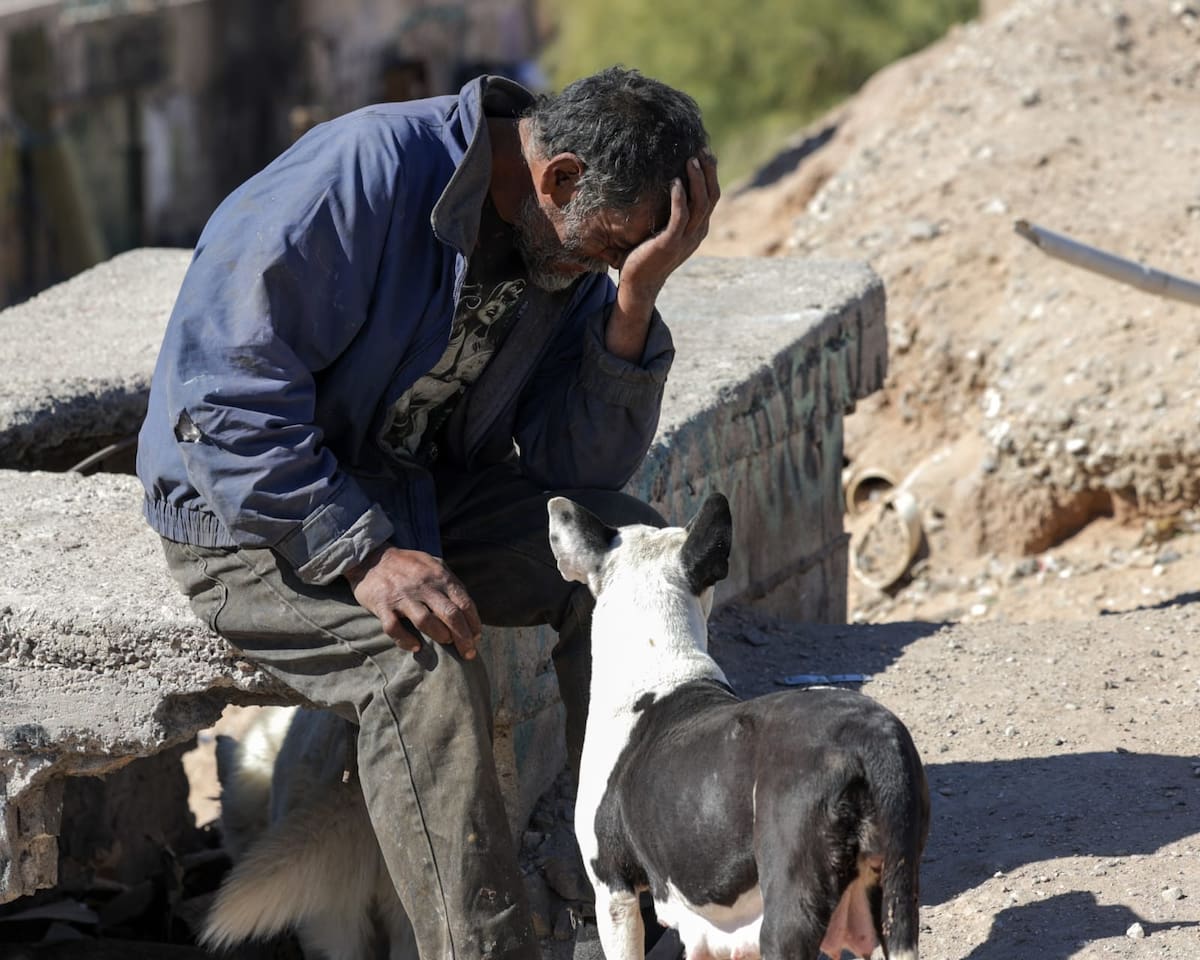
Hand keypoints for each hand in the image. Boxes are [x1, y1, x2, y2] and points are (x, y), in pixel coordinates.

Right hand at [346, 546, 481, 658]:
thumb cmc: (409, 565)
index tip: (476, 637)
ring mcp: (402, 596)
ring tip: (446, 642)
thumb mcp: (434, 564)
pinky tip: (415, 647)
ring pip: (426, 621)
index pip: (464, 602)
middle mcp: (423, 585)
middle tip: (469, 653)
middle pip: (450, 615)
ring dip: (440, 635)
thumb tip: (468, 610)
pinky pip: (394, 628)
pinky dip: (406, 641)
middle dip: (463, 637)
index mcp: (439, 576)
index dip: (474, 623)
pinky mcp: (382, 605)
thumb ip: (450, 583)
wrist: (372, 558)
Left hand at [620, 150, 720, 304]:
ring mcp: (686, 240)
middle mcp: (697, 234)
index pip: (712, 197)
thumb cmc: (646, 256)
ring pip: (700, 204)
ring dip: (696, 180)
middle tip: (701, 149)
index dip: (711, 174)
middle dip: (708, 171)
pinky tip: (674, 182)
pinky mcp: (670, 244)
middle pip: (711, 197)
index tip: (704, 153)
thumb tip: (664, 188)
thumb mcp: (663, 231)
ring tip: (690, 159)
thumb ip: (669, 214)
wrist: (638, 284)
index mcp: (698, 229)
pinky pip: (680, 216)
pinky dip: (679, 198)